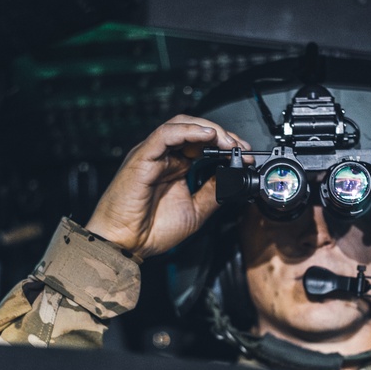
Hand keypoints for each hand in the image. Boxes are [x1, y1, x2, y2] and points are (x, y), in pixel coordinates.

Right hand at [85, 115, 249, 258]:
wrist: (125, 244)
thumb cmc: (150, 231)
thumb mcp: (195, 211)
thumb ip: (212, 192)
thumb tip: (232, 179)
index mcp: (174, 167)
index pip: (202, 143)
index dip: (225, 145)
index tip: (245, 156)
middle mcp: (164, 157)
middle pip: (194, 129)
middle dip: (221, 134)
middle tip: (241, 148)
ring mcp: (152, 155)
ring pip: (181, 125)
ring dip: (209, 130)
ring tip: (228, 142)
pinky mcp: (142, 157)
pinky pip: (165, 134)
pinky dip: (188, 131)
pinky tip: (207, 136)